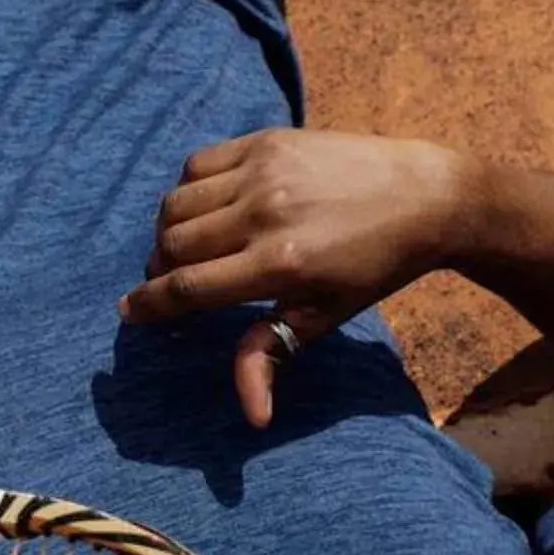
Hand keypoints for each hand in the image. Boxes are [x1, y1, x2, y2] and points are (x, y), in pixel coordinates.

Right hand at [120, 130, 491, 426]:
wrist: (422, 197)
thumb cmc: (374, 267)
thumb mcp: (325, 316)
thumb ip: (271, 353)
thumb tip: (251, 415)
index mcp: (279, 266)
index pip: (187, 289)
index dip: (149, 305)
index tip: (131, 312)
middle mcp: (264, 214)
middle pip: (171, 247)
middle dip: (160, 271)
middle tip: (172, 282)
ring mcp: (263, 171)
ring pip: (177, 204)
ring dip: (168, 231)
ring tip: (186, 249)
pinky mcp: (266, 139)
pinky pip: (197, 164)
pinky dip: (189, 190)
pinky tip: (207, 209)